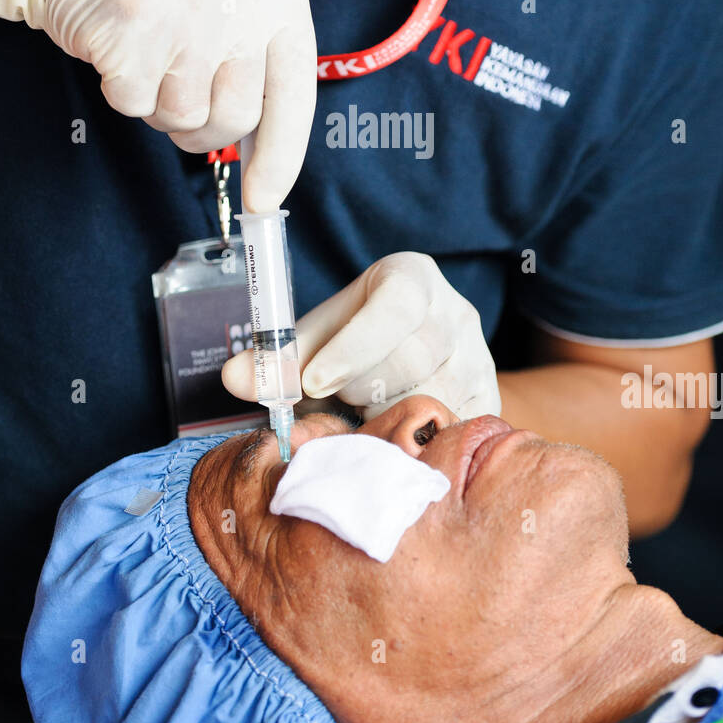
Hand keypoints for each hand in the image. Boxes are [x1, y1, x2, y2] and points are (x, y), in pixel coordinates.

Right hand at [0, 0, 315, 209]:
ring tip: (150, 57)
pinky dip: (124, 93)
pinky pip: (135, 104)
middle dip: (204, 127)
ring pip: (185, 117)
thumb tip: (268, 168)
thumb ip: (258, 68)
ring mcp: (189, 7)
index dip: (280, 158)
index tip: (263, 200)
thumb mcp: (233, 5)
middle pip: (238, 117)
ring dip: (160, 106)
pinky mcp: (135, 23)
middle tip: (179, 89)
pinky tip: (122, 51)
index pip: (295, 94)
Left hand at [224, 251, 501, 421]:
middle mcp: (458, 315)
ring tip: (363, 416)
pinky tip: (388, 441)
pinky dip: (411, 444)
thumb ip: (277, 356)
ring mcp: (479, 362)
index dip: (352, 347)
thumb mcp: (317, 338)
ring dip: (383, 419)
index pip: (395, 307)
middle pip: (408, 361)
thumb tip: (234, 377)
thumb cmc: (355, 345)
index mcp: (413, 278)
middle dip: (358, 389)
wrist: (415, 361)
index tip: (312, 383)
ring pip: (429, 401)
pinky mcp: (488, 404)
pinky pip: (449, 432)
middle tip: (337, 399)